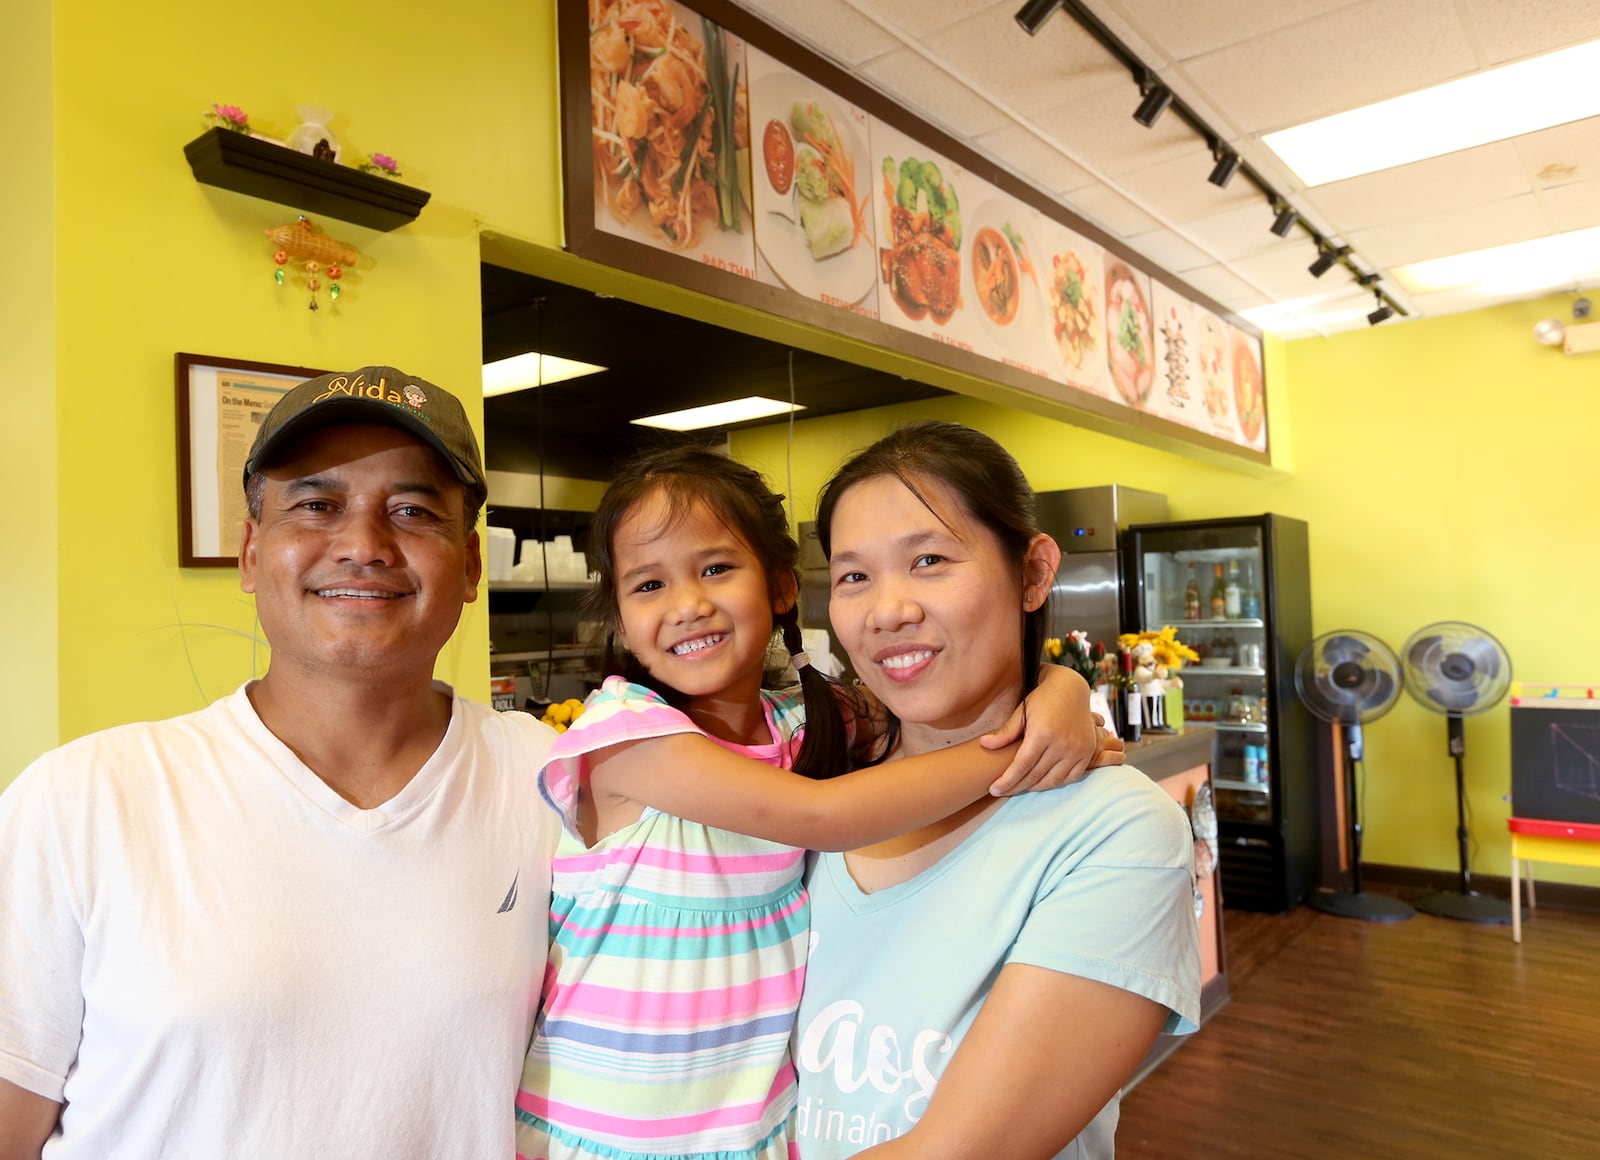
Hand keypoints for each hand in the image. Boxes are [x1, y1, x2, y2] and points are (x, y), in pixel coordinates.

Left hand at [982, 667, 1119, 794]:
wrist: (1071, 689)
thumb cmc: (1042, 699)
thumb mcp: (1021, 711)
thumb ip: (1006, 732)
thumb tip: (984, 744)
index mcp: (1043, 733)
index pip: (1021, 765)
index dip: (1007, 781)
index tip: (994, 789)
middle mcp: (1062, 743)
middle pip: (1035, 775)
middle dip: (1016, 787)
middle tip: (1002, 791)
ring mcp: (1077, 749)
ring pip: (1053, 780)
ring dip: (1035, 787)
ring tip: (1020, 786)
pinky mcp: (1088, 752)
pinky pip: (1071, 777)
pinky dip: (1055, 782)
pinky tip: (1042, 782)